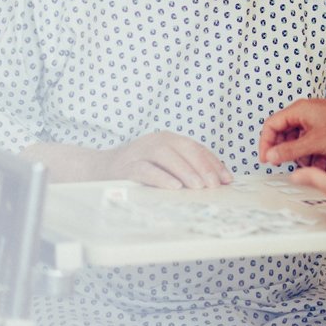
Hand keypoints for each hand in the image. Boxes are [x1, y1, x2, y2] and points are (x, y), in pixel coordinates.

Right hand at [95, 131, 232, 189]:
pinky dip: (161, 178)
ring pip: (166, 156)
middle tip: (214, 185)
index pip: (195, 147)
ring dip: (185, 171)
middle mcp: (155, 141)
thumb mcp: (163, 164)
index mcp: (167, 139)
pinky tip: (174, 187)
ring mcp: (140, 152)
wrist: (99, 169)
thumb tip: (216, 181)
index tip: (226, 179)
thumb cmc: (138, 169)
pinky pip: (146, 170)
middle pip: (184, 148)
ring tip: (199, 187)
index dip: (213, 162)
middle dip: (202, 166)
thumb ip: (185, 167)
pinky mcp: (127, 167)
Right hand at [259, 99, 325, 168]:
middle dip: (281, 147)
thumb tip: (271, 155)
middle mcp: (304, 110)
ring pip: (294, 134)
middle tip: (280, 161)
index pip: (271, 124)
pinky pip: (306, 135)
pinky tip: (311, 157)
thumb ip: (289, 151)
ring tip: (301, 160)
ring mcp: (314, 116)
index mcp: (298, 109)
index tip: (266, 157)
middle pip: (282, 129)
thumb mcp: (313, 144)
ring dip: (294, 149)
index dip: (266, 142)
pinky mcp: (322, 123)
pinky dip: (305, 147)